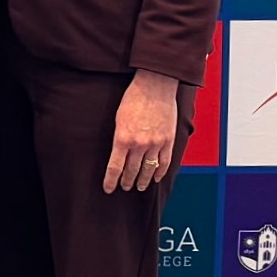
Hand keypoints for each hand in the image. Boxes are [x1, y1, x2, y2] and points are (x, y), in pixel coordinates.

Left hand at [103, 68, 178, 193]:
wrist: (154, 87)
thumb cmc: (132, 99)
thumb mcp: (118, 118)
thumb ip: (120, 137)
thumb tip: (118, 152)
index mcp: (123, 138)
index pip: (115, 167)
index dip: (111, 180)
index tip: (108, 189)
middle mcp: (139, 144)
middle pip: (131, 170)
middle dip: (126, 181)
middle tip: (123, 187)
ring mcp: (156, 144)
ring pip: (148, 170)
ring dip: (142, 180)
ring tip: (138, 187)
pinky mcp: (168, 141)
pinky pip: (164, 163)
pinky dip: (159, 173)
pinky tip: (154, 178)